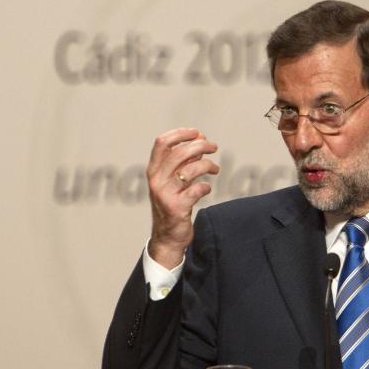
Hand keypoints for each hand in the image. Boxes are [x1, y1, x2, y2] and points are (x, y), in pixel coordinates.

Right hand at [146, 128, 218, 268]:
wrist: (167, 236)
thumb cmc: (173, 204)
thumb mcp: (174, 179)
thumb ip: (184, 160)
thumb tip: (200, 140)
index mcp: (153, 170)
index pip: (162, 142)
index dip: (180, 133)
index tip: (197, 132)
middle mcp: (156, 180)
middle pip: (180, 152)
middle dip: (201, 145)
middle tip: (213, 147)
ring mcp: (165, 194)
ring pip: (191, 169)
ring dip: (208, 165)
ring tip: (215, 169)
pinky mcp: (176, 207)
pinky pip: (197, 189)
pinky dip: (206, 186)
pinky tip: (207, 189)